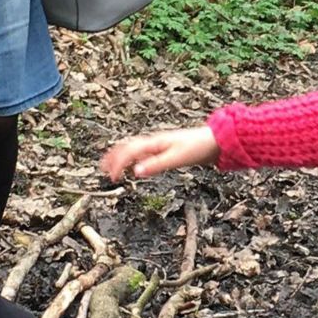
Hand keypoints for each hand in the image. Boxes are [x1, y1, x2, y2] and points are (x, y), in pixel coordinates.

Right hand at [100, 126, 218, 180]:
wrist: (215, 140)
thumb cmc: (197, 148)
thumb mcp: (177, 159)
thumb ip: (156, 165)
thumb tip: (136, 172)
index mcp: (154, 142)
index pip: (129, 152)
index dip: (118, 164)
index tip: (111, 177)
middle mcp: (154, 141)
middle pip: (127, 146)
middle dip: (114, 157)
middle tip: (103, 169)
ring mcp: (159, 144)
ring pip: (134, 147)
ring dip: (121, 155)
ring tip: (112, 165)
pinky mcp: (165, 148)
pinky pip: (143, 150)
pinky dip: (133, 156)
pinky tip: (135, 164)